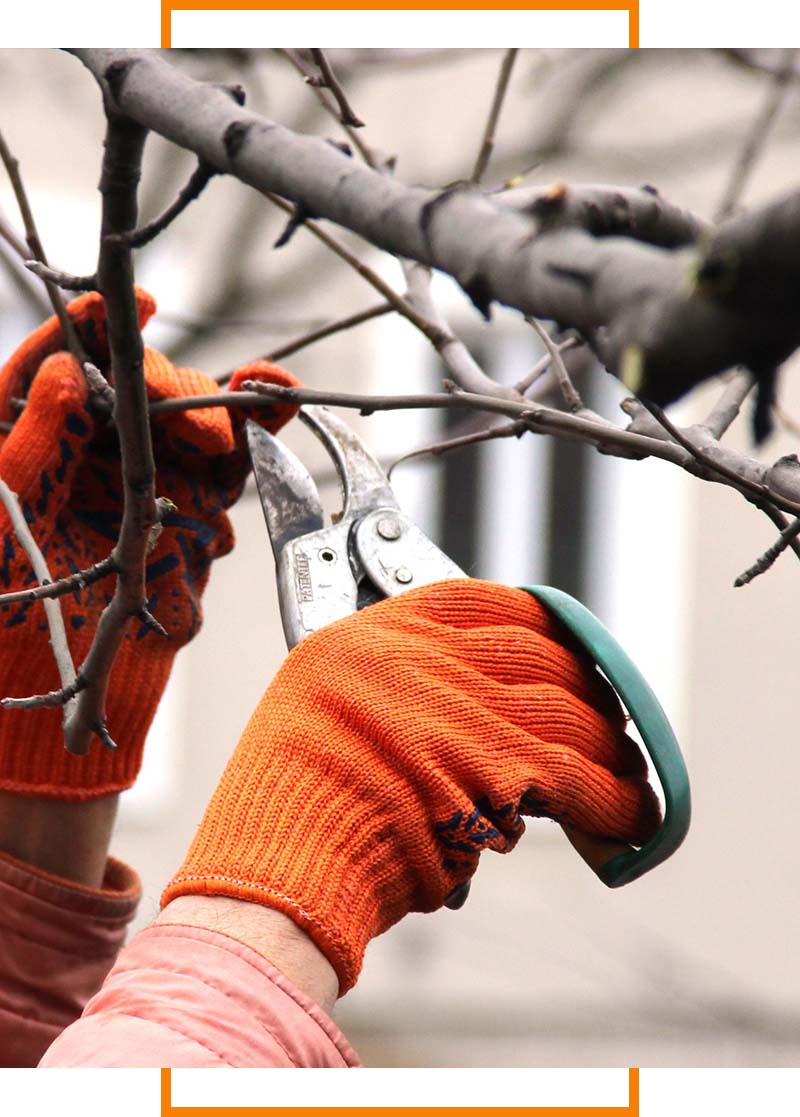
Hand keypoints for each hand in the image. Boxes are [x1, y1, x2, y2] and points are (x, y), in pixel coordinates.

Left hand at [0, 288, 298, 798]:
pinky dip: (261, 429)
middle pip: (136, 385)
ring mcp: (149, 475)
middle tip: (192, 422)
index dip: (94, 324)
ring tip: (259, 397)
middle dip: (170, 389)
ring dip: (225, 401)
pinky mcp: (194, 509)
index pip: (61, 361)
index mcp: (34, 437)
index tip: (131, 302)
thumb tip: (74, 373)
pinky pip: (230, 463)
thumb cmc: (2, 604)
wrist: (58, 693)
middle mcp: (95, 446)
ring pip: (191, 414)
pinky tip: (279, 400)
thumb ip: (29, 446)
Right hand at [163, 580, 660, 993]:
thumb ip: (393, 695)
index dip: (535, 619)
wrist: (278, 871)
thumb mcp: (321, 712)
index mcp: (374, 637)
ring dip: (607, 745)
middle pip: (540, 653)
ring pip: (569, 713)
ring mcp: (464, 709)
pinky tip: (633, 812)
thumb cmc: (286, 809)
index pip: (482, 601)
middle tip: (603, 712)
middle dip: (584, 686)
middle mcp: (424, 660)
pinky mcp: (499, 771)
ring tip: (624, 768)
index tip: (560, 638)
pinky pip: (579, 775)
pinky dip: (614, 798)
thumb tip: (475, 717)